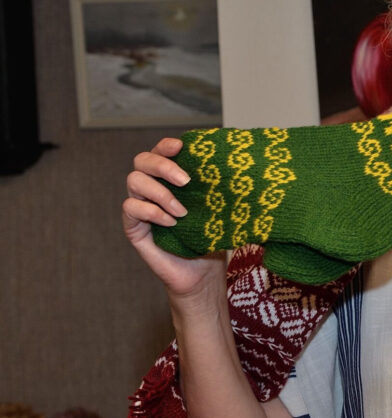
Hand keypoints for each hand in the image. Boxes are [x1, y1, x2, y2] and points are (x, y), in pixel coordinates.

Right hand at [122, 137, 225, 298]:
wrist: (203, 273)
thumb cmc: (212, 238)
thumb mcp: (218, 208)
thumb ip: (217, 187)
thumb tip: (234, 166)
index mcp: (170, 179)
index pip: (160, 151)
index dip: (166, 145)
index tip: (182, 146)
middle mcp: (152, 188)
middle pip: (141, 160)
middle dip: (163, 165)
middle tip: (186, 181)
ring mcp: (140, 206)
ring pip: (134, 180)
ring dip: (160, 192)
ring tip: (182, 211)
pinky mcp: (133, 227)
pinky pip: (131, 208)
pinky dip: (152, 212)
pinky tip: (171, 223)